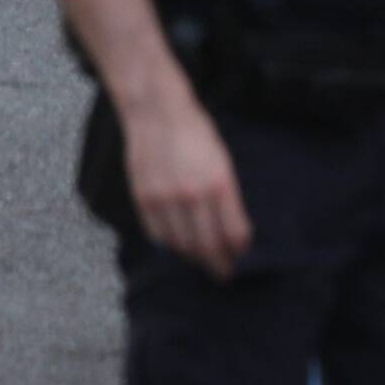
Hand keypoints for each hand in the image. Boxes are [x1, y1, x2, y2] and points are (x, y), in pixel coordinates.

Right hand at [125, 88, 253, 276]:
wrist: (157, 112)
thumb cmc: (195, 133)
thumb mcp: (222, 161)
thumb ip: (226, 197)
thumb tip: (230, 231)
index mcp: (219, 183)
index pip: (234, 234)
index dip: (239, 252)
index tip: (240, 258)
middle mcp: (193, 195)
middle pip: (208, 247)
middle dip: (219, 265)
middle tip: (224, 273)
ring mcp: (166, 198)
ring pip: (182, 246)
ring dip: (194, 258)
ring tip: (201, 259)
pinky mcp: (144, 198)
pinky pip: (158, 236)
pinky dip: (169, 246)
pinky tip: (178, 244)